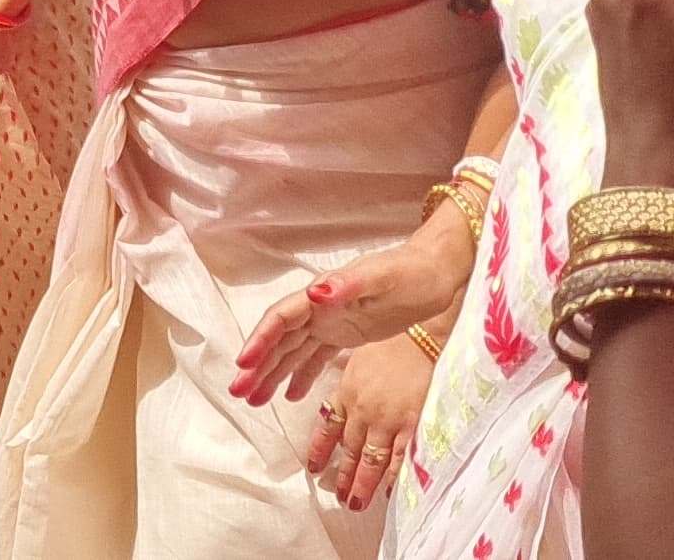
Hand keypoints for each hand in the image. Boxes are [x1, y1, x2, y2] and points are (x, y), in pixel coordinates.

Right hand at [235, 216, 470, 403]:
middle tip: (238, 391)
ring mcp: (330, 323)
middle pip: (279, 338)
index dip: (260, 339)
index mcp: (322, 293)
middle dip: (257, 365)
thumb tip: (314, 292)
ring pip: (292, 351)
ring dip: (272, 374)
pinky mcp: (345, 335)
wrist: (435, 274)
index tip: (244, 363)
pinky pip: (314, 358)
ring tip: (254, 400)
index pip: (281, 318)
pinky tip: (292, 396)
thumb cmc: (410, 272)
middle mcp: (318, 309)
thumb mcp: (381, 278)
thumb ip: (347, 285)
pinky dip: (300, 376)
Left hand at [296, 335, 437, 513]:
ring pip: (370, 460)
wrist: (420, 337)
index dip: (320, 449)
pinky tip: (390, 492)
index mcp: (347, 392)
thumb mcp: (360, 360)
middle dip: (343, 476)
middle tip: (339, 497)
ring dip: (362, 484)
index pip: (328, 427)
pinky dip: (393, 477)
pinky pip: (399, 458)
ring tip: (356, 503)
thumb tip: (344, 399)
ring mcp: (386, 420)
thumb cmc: (392, 344)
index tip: (313, 468)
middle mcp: (363, 410)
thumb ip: (351, 384)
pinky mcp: (411, 424)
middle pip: (350, 450)